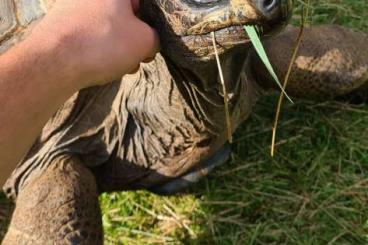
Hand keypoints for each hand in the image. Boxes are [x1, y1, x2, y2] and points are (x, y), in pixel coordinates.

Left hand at [31, 0, 159, 87]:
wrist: (54, 61)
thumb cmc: (104, 44)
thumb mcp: (144, 41)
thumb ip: (155, 38)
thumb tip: (150, 43)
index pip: (142, 4)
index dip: (150, 24)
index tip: (149, 43)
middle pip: (123, 16)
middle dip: (133, 39)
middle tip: (136, 59)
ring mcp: (73, 6)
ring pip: (106, 27)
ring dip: (118, 47)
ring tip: (119, 67)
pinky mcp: (60, 23)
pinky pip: (89, 34)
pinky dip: (98, 49)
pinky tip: (100, 66)